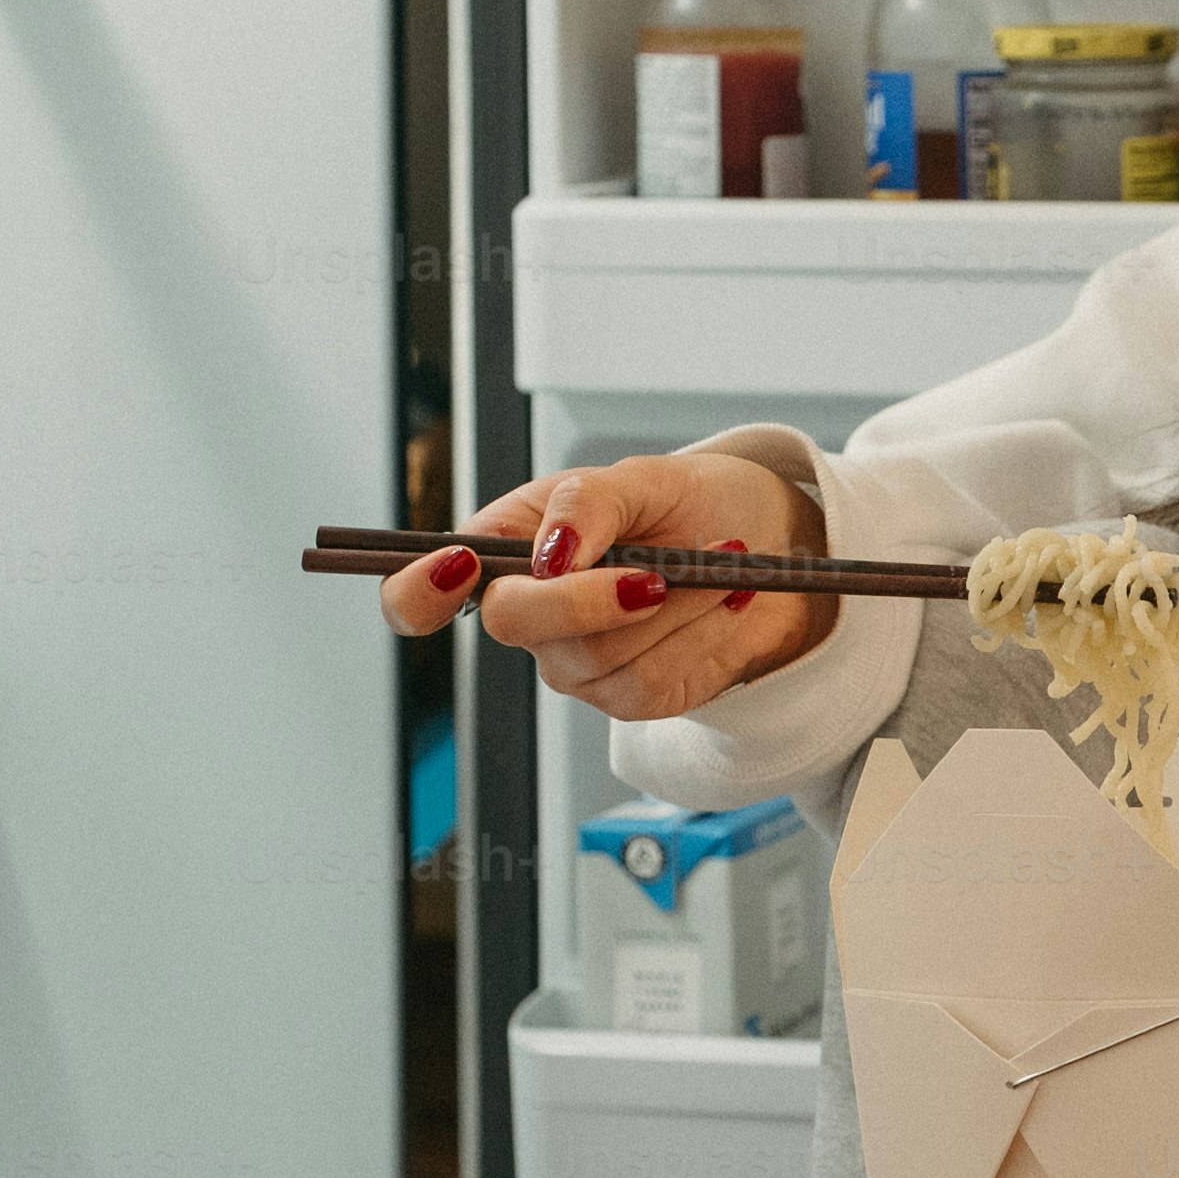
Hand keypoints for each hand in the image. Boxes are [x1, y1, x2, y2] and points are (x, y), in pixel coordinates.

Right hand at [379, 449, 832, 722]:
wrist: (763, 549)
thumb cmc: (685, 506)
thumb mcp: (637, 479)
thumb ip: (584, 502)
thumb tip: (550, 553)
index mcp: (503, 550)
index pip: (415, 596)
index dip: (417, 593)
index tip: (459, 565)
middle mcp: (526, 617)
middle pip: (516, 625)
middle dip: (590, 596)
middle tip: (655, 569)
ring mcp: (574, 665)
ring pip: (600, 654)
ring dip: (676, 604)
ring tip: (724, 560)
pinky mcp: (629, 698)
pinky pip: (652, 681)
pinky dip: (703, 632)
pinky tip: (729, 599)